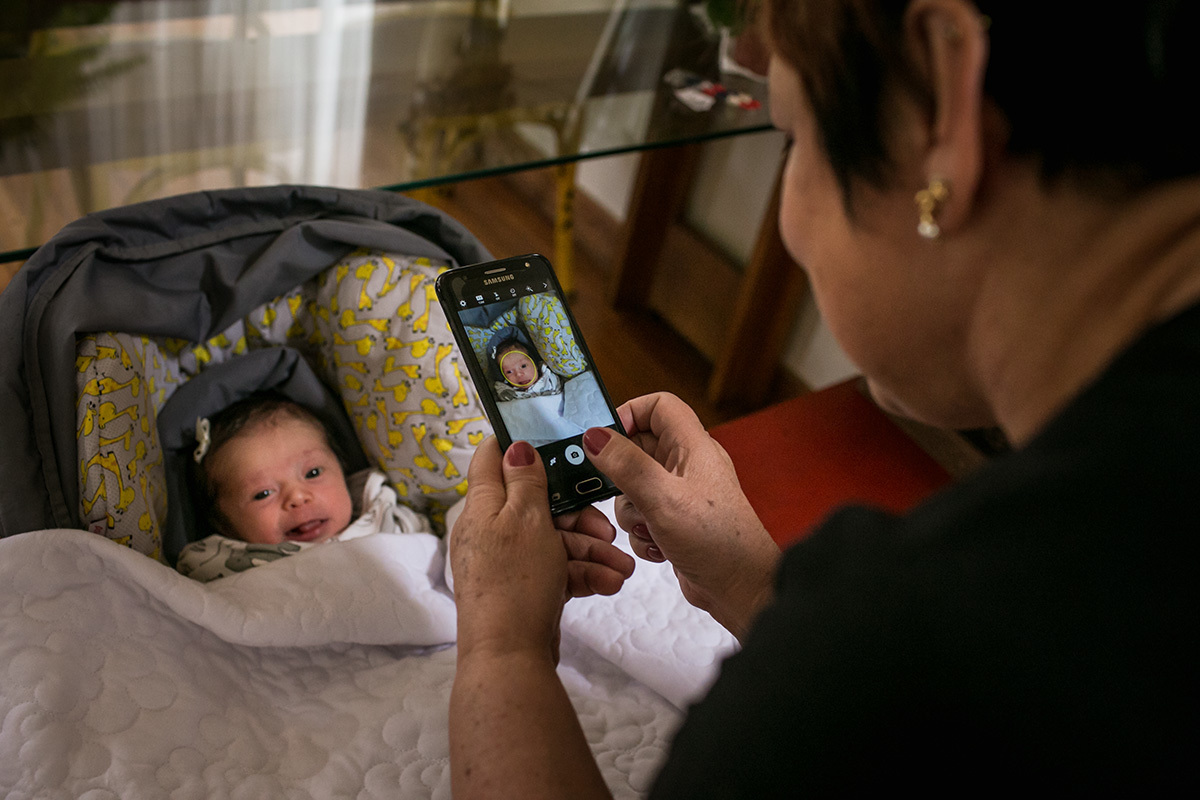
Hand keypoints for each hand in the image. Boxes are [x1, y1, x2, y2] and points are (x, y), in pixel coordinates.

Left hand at [451, 437, 634, 661]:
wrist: (510, 658)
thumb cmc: (514, 583)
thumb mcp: (526, 520)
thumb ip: (526, 481)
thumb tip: (515, 446)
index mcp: (483, 507)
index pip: (491, 459)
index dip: (518, 445)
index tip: (552, 440)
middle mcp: (492, 531)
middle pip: (539, 505)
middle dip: (579, 516)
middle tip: (607, 529)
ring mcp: (509, 562)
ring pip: (555, 541)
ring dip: (591, 552)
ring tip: (622, 569)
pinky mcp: (525, 589)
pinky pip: (557, 570)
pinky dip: (583, 575)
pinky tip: (609, 584)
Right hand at [582, 393, 780, 641]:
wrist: (741, 590)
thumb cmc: (715, 541)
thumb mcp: (663, 498)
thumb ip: (626, 465)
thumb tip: (593, 436)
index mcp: (693, 447)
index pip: (659, 406)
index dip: (630, 414)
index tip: (605, 440)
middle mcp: (688, 466)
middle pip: (639, 448)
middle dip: (622, 474)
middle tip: (617, 492)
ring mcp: (682, 495)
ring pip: (635, 486)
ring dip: (631, 510)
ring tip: (648, 527)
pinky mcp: (676, 522)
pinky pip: (643, 515)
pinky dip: (642, 532)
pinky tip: (657, 547)